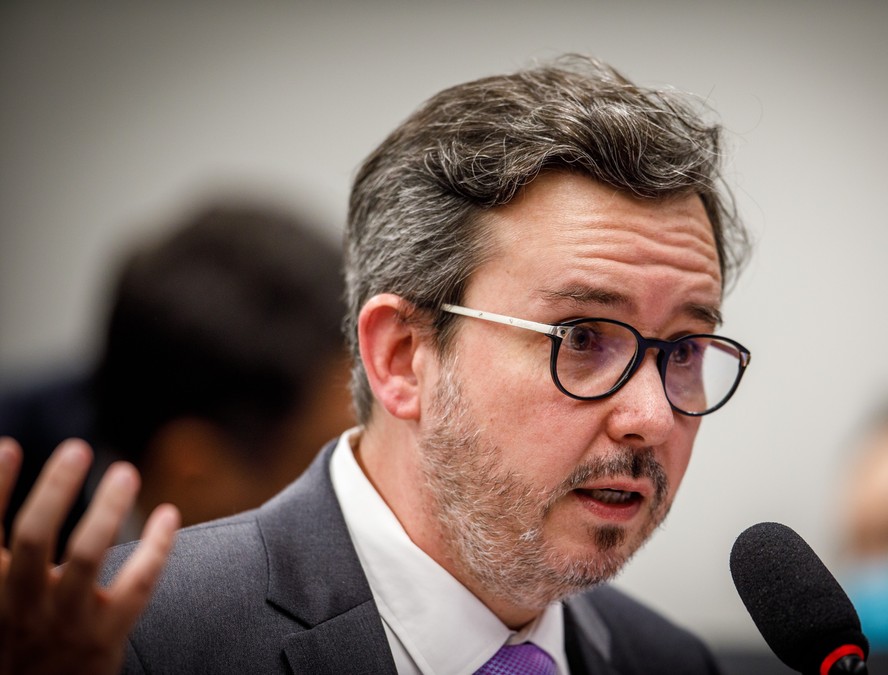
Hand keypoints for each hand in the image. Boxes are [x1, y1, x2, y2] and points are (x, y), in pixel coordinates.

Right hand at [0, 437, 179, 674]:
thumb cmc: (18, 638)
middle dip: (54, 490)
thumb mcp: (0, 597)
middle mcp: (21, 605)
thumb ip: (4, 554)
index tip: (10, 445)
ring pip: (87, 556)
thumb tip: (6, 461)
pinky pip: (137, 586)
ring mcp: (65, 621)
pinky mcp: (106, 636)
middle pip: (34, 537)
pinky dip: (156, 547)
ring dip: (107, 509)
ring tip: (126, 471)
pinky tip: (169, 514)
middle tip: (77, 449)